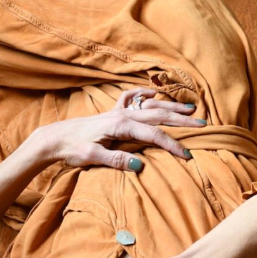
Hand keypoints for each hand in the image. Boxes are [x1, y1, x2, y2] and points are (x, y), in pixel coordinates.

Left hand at [33, 89, 203, 171]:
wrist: (54, 138)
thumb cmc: (72, 149)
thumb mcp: (93, 158)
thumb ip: (117, 161)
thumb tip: (140, 165)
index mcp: (121, 126)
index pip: (154, 135)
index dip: (172, 145)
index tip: (187, 155)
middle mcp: (122, 114)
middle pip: (158, 116)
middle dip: (182, 121)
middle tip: (203, 124)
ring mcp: (118, 111)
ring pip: (150, 106)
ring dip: (170, 107)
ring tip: (189, 108)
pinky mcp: (112, 113)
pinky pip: (132, 98)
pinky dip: (144, 94)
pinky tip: (153, 92)